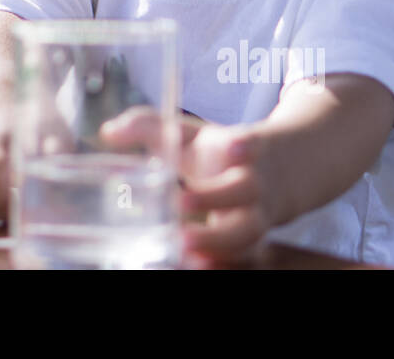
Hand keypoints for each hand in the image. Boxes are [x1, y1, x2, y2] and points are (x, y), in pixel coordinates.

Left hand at [98, 107, 280, 265]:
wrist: (285, 173)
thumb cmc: (223, 150)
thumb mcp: (192, 133)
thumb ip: (149, 127)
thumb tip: (109, 132)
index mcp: (240, 148)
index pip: (248, 143)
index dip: (243, 145)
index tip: (232, 147)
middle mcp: (254, 183)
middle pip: (245, 190)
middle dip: (215, 198)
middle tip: (181, 202)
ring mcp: (258, 215)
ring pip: (248, 231)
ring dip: (219, 242)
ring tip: (185, 250)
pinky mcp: (254, 242)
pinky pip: (245, 258)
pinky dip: (225, 264)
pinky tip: (198, 267)